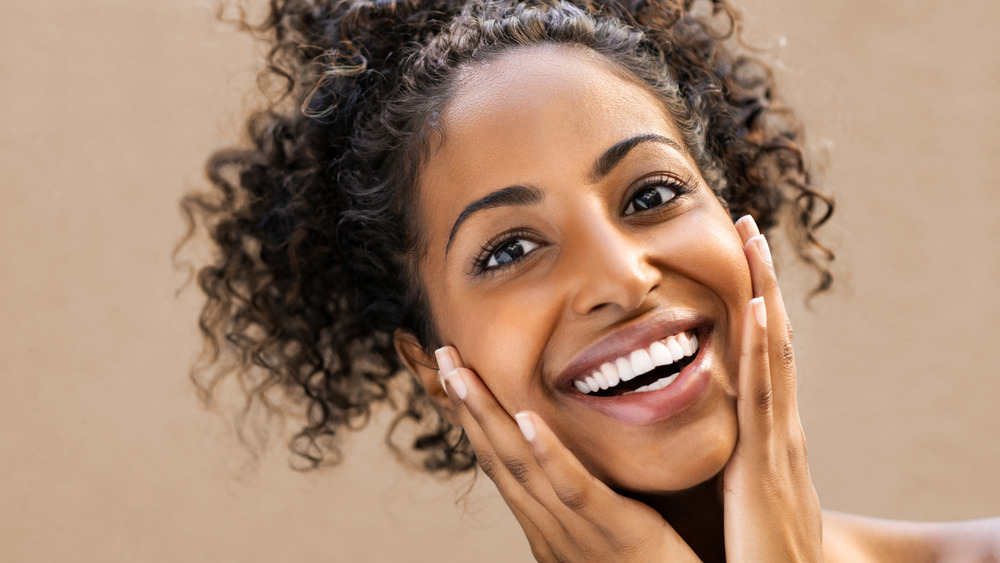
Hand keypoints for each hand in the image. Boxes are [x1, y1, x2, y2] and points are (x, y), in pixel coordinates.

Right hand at [436, 347, 700, 562]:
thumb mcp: (611, 534)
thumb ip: (590, 501)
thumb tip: (579, 462)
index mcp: (547, 529)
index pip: (501, 466)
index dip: (475, 420)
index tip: (456, 376)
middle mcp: (550, 532)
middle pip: (498, 460)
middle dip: (468, 407)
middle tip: (445, 356)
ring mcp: (578, 535)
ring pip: (522, 469)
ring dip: (488, 417)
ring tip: (464, 375)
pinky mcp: (616, 533)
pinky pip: (575, 489)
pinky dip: (548, 452)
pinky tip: (527, 418)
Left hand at [723, 215, 823, 561]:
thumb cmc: (758, 550)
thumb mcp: (743, 492)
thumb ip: (730, 458)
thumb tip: (712, 434)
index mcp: (766, 434)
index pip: (762, 356)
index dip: (755, 306)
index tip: (742, 260)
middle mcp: (778, 428)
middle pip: (773, 341)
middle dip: (763, 283)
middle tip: (750, 226)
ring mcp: (777, 442)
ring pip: (772, 354)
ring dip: (765, 295)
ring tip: (754, 242)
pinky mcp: (766, 464)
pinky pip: (764, 397)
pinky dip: (765, 350)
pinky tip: (760, 311)